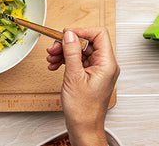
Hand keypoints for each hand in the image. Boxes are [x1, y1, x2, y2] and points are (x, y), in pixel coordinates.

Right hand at [46, 27, 118, 145]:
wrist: (83, 127)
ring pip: (81, 52)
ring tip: (51, 58)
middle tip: (53, 48)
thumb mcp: (73, 76)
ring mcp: (98, 71)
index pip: (99, 34)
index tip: (66, 34)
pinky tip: (55, 66)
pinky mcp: (90, 76)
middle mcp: (105, 65)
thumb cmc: (83, 109)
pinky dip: (66, 61)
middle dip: (68, 44)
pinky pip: (78, 61)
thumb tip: (69, 34)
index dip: (81, 31)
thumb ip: (72, 52)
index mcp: (107, 63)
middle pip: (87, 42)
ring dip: (64, 53)